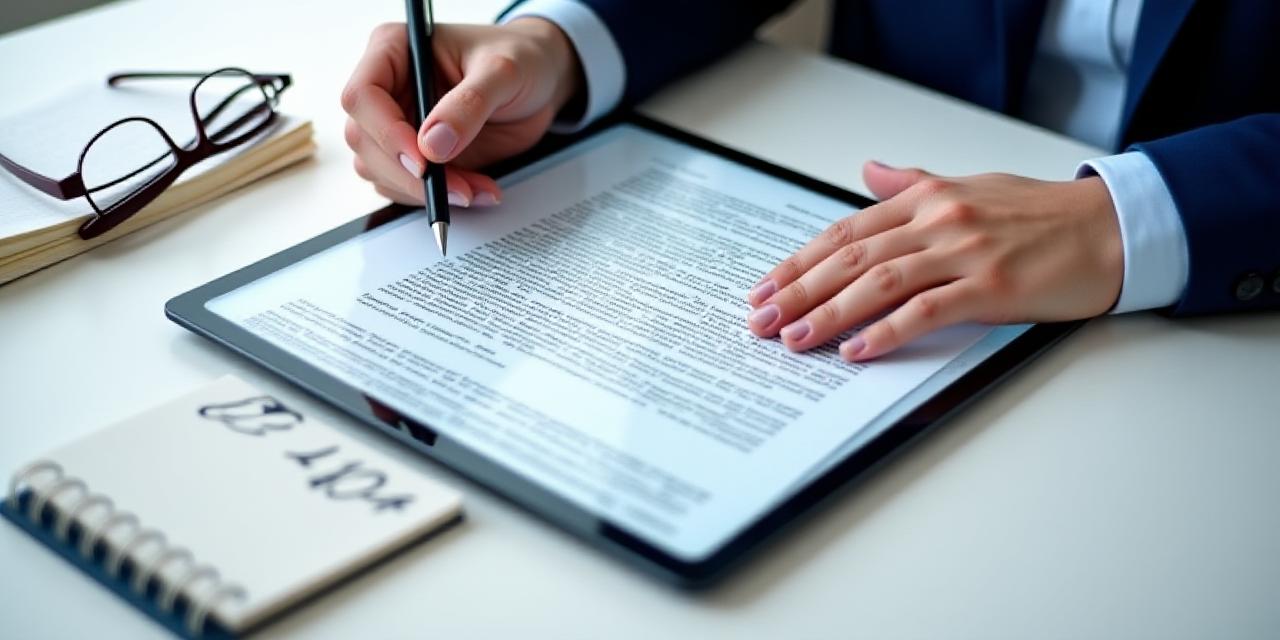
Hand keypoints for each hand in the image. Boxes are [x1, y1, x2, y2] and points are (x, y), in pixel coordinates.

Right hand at [341, 19, 580, 205]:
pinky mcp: (414, 154)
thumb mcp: (504, 72)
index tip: (424, 162)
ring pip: (380, 171)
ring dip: (426, 192)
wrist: (541, 83)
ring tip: (477, 189)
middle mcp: (387, 87)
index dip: (387, 133)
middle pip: (364, 141)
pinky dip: (439, 197)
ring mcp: (397, 124)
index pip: (363, 95)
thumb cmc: (521, 59)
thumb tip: (433, 145)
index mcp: (394, 49)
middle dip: (410, 175)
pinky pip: (407, 187)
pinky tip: (476, 189)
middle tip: (459, 190)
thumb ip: (470, 103)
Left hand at [745, 161, 1124, 360]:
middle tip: (763, 320)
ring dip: (828, 314)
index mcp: (926, 199)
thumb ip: (912, 185)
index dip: (799, 262)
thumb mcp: (969, 186)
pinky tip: (856, 350)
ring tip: (794, 338)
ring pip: (878, 282)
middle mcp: (938, 220)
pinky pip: (926, 310)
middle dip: (798, 291)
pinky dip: (886, 331)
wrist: (1109, 228)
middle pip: (850, 257)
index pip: (844, 231)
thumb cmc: (1041, 214)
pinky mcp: (992, 286)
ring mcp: (964, 252)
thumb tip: (870, 172)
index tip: (765, 287)